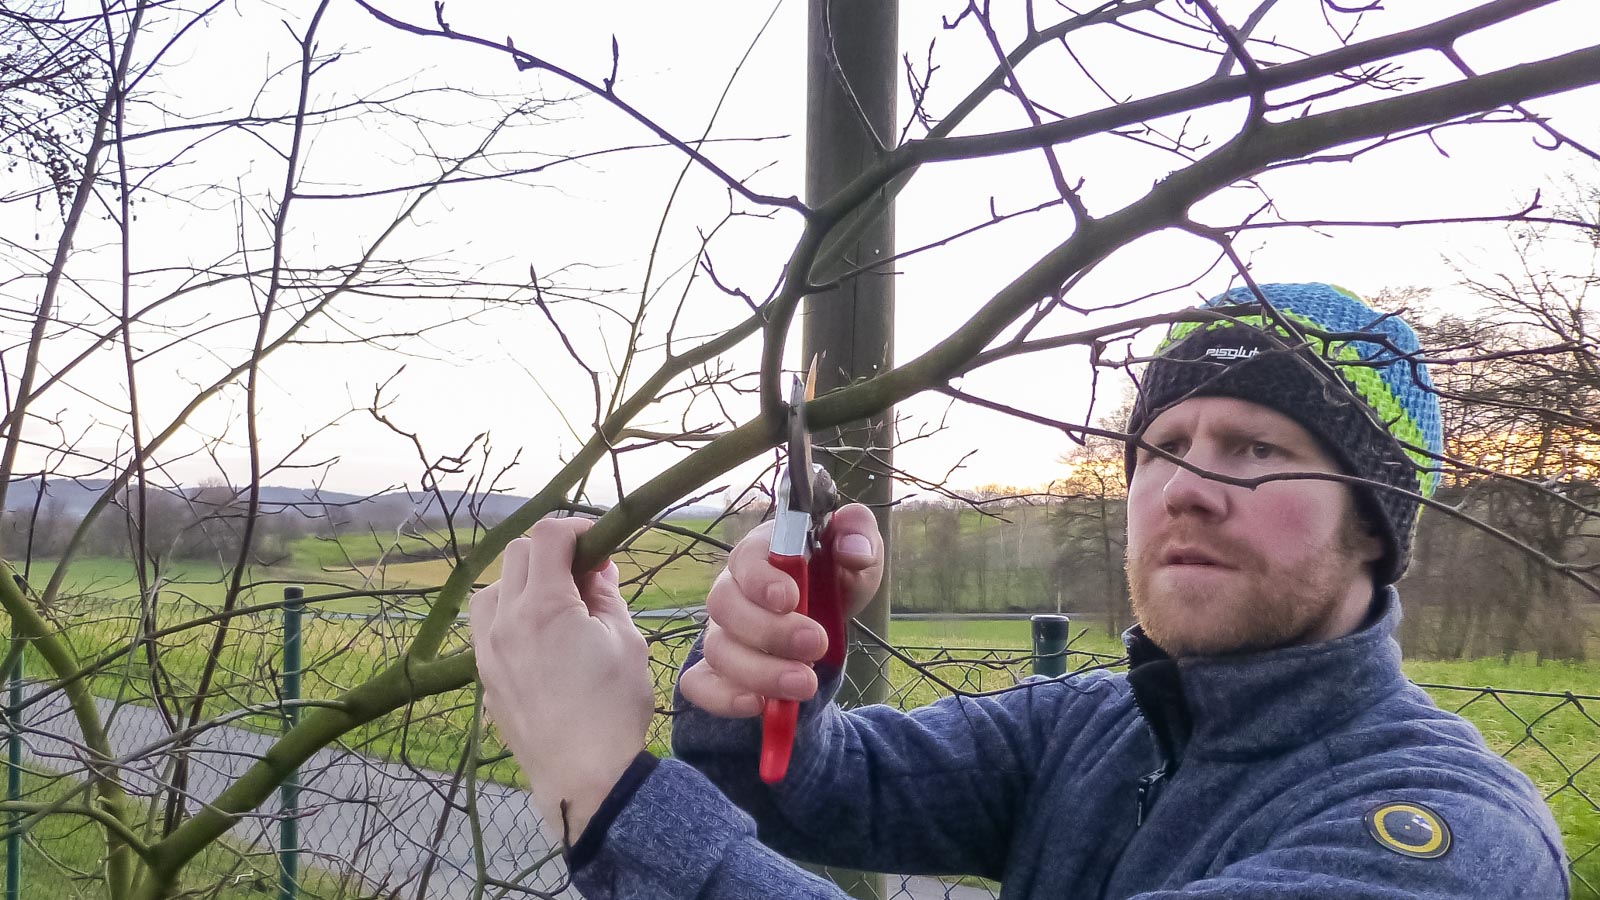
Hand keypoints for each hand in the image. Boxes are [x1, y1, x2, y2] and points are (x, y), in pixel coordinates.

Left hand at [469, 516, 654, 842]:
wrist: (585, 775)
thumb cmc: (613, 707)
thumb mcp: (625, 640)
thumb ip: (606, 596)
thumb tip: (598, 570)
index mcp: (544, 605)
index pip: (548, 536)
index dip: (577, 530)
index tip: (599, 546)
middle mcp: (505, 621)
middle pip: (517, 555)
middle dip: (552, 553)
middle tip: (584, 576)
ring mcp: (488, 650)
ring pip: (492, 589)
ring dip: (522, 582)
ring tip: (555, 605)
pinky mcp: (484, 677)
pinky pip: (485, 627)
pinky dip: (508, 615)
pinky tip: (537, 637)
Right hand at [679, 502, 882, 717]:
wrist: (825, 614)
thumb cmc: (834, 573)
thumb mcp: (857, 549)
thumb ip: (858, 535)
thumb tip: (855, 551)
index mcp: (760, 553)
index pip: (745, 559)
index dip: (762, 580)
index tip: (792, 598)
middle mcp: (732, 590)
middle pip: (726, 608)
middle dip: (770, 632)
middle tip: (816, 646)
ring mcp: (722, 631)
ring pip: (718, 650)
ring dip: (760, 672)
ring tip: (805, 685)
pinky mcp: (719, 669)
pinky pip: (701, 685)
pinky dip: (722, 698)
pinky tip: (756, 706)